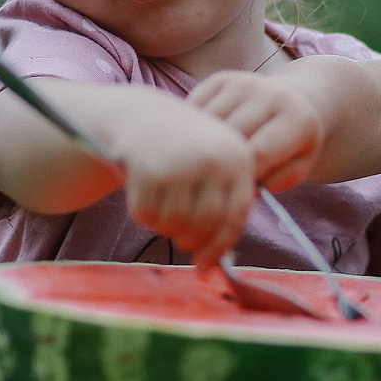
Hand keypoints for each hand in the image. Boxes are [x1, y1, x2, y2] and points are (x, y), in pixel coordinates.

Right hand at [113, 105, 257, 268]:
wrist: (141, 115)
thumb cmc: (183, 152)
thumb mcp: (214, 166)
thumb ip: (222, 203)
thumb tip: (223, 260)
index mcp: (239, 158)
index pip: (237, 214)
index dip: (221, 245)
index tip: (205, 265)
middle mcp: (214, 159)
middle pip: (205, 223)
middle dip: (190, 241)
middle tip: (181, 242)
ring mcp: (182, 163)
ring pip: (174, 222)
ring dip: (164, 227)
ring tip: (162, 211)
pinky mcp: (150, 169)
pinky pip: (146, 214)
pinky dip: (142, 215)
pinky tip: (143, 197)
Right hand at [186, 70, 321, 191]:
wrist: (291, 100)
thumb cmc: (291, 143)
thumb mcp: (298, 165)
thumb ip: (277, 180)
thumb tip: (247, 189)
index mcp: (296, 118)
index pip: (258, 153)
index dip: (242, 176)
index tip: (236, 189)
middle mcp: (270, 94)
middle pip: (231, 136)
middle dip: (221, 162)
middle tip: (216, 179)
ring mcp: (243, 82)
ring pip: (210, 123)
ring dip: (203, 145)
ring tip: (205, 163)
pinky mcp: (221, 79)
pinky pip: (196, 108)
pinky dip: (193, 128)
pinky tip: (199, 142)